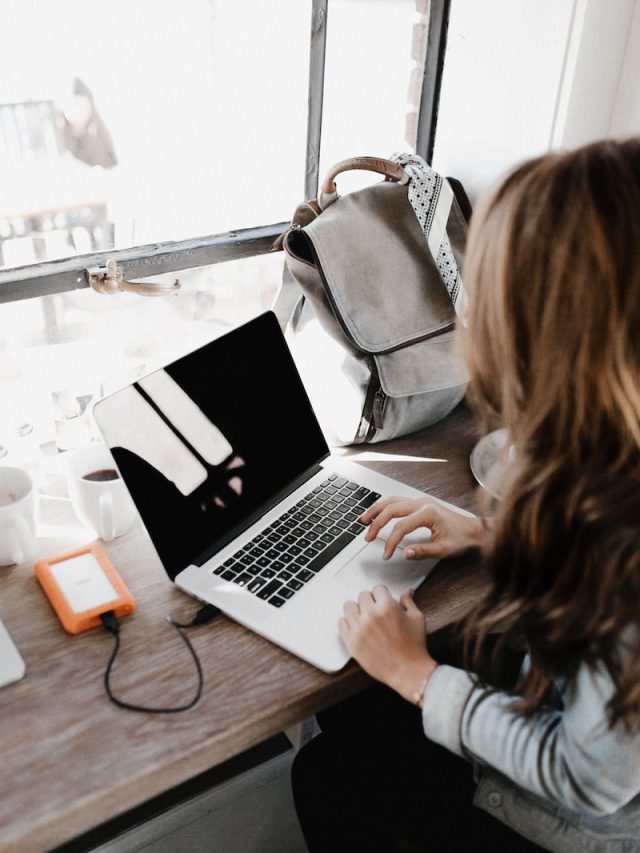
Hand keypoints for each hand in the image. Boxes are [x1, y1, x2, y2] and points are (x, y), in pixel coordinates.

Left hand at [338, 585, 436, 704]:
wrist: (408, 671)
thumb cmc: (414, 647)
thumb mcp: (417, 619)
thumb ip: (408, 602)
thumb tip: (407, 592)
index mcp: (387, 606)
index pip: (377, 588)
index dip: (382, 594)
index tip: (383, 600)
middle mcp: (371, 615)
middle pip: (362, 595)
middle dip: (371, 601)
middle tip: (376, 611)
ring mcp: (359, 628)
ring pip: (349, 606)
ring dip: (357, 609)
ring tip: (364, 617)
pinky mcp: (351, 641)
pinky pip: (341, 623)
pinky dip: (348, 623)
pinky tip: (357, 627)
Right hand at [361, 496, 487, 560]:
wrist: (474, 530)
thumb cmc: (461, 538)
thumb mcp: (444, 550)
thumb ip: (423, 551)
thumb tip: (405, 553)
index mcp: (428, 513)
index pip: (401, 527)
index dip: (391, 542)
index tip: (387, 554)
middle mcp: (422, 503)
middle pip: (391, 509)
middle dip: (377, 523)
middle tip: (368, 537)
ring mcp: (421, 501)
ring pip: (392, 501)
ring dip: (377, 510)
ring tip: (364, 520)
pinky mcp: (420, 503)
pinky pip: (398, 501)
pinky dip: (385, 507)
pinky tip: (378, 513)